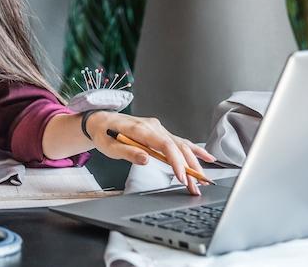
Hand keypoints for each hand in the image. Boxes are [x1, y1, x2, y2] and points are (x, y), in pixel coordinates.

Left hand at [88, 111, 216, 195]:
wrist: (100, 120)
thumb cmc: (104, 133)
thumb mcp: (109, 146)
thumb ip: (128, 151)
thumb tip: (146, 158)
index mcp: (141, 129)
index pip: (165, 145)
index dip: (176, 161)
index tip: (182, 177)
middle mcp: (153, 126)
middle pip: (177, 146)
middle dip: (189, 167)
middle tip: (196, 186)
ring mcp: (158, 128)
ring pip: (181, 145)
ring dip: (193, 162)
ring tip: (203, 179)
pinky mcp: (160, 132)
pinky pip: (179, 141)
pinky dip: (193, 150)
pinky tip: (207, 157)